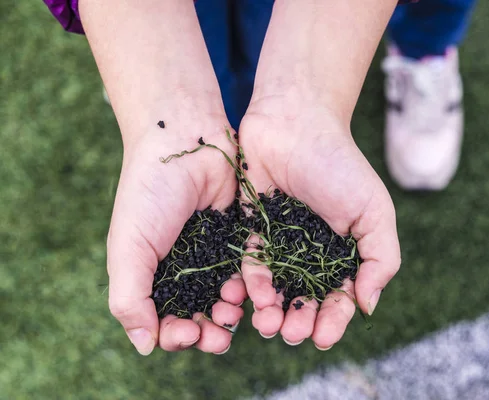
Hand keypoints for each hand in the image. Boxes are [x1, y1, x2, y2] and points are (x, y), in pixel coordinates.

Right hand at [106, 116, 245, 354]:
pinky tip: (248, 291)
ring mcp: (213, 253)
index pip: (165, 319)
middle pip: (199, 314)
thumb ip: (130, 298)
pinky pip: (247, 272)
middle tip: (219, 337)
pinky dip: (248, 287)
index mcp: (152, 273)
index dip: (176, 334)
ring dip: (230, 313)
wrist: (184, 141)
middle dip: (208, 331)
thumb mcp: (128, 248)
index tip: (186, 334)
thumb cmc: (148, 192)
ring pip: (226, 297)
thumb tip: (145, 346)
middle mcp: (184, 267)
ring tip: (233, 312)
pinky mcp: (240, 237)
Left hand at [238, 95, 400, 349]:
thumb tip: (367, 306)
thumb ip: (380, 259)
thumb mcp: (374, 212)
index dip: (333, 320)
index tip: (323, 337)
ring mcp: (280, 244)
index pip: (340, 297)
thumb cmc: (340, 166)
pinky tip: (255, 296)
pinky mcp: (251, 231)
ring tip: (269, 324)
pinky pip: (250, 264)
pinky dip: (252, 284)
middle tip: (292, 332)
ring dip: (273, 312)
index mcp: (343, 253)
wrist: (296, 124)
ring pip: (276, 290)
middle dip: (300, 321)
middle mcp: (310, 254)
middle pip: (305, 300)